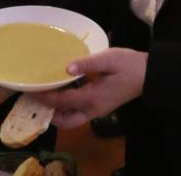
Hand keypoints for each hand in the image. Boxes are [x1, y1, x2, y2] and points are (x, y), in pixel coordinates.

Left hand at [33, 48, 147, 128]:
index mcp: (93, 98)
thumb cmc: (130, 65)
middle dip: (49, 113)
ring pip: (72, 119)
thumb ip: (87, 64)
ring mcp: (98, 110)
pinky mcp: (101, 107)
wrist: (150, 75)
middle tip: (36, 98)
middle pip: (65, 121)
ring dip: (57, 111)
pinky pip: (79, 112)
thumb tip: (67, 68)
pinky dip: (67, 106)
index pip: (63, 101)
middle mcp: (93, 109)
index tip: (31, 90)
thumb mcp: (109, 59)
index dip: (45, 97)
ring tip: (46, 95)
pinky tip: (63, 91)